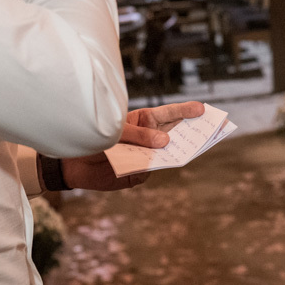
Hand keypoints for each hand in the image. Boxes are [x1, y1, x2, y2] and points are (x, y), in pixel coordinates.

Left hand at [60, 101, 205, 190]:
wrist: (72, 164)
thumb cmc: (94, 139)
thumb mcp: (116, 132)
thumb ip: (139, 135)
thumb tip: (165, 142)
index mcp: (143, 122)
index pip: (168, 115)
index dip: (185, 111)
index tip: (202, 109)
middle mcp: (148, 139)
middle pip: (174, 133)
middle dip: (192, 130)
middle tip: (212, 128)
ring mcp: (146, 158)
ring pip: (167, 154)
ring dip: (180, 150)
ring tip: (194, 146)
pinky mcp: (139, 175)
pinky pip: (151, 170)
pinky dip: (157, 166)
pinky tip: (163, 161)